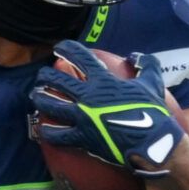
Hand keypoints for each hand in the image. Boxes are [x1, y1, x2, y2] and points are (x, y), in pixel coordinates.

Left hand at [31, 40, 186, 177]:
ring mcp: (81, 117)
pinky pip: (57, 135)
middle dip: (45, 76)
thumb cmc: (152, 112)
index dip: (66, 48)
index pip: (78, 56)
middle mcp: (87, 96)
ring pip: (50, 104)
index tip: (59, 48)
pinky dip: (47, 131)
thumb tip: (136, 56)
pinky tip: (43, 129)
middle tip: (42, 76)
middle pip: (56, 81)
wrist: (151, 141)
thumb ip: (146, 65)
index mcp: (102, 80)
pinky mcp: (81, 137)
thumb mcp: (152, 83)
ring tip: (36, 96)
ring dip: (40, 98)